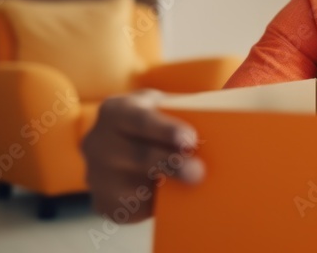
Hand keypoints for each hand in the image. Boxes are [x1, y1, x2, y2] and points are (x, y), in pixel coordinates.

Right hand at [82, 89, 203, 222]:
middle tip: (198, 173)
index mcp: (116, 110)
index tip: (190, 141)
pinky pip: (131, 209)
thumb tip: (220, 118)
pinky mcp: (103, 201)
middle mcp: (98, 141)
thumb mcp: (163, 106)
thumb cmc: (155, 120)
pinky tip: (171, 199)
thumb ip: (182, 111)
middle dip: (170, 165)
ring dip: (164, 190)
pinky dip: (154, 206)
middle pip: (137, 156)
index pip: (140, 119)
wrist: (123, 142)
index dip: (165, 130)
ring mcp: (96, 174)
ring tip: (192, 188)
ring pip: (133, 187)